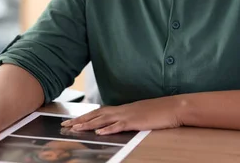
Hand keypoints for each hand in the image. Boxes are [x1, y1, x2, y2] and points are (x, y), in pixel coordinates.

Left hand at [60, 96, 183, 134]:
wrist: (173, 107)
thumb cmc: (159, 111)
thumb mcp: (140, 114)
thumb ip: (128, 117)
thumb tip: (118, 123)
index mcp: (123, 108)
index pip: (99, 112)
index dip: (85, 116)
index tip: (72, 121)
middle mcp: (122, 110)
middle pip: (97, 114)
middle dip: (80, 120)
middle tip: (65, 125)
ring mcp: (128, 115)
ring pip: (104, 119)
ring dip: (89, 124)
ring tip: (76, 129)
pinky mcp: (136, 121)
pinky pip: (119, 125)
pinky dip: (108, 129)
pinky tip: (99, 133)